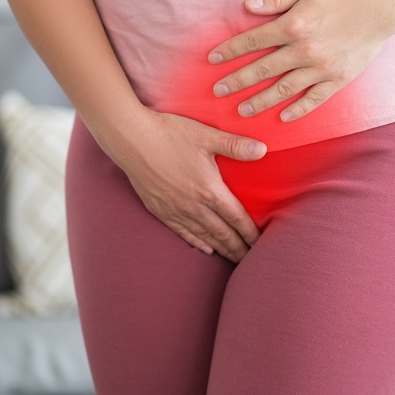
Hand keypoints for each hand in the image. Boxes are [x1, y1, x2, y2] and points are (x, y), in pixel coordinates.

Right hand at [109, 108, 267, 263]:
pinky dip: (197, 243)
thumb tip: (263, 150)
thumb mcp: (206, 136)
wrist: (131, 140)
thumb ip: (236, 146)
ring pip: (204, 237)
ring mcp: (176, 211)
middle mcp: (194, 206)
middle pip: (223, 234)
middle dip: (239, 248)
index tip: (261, 244)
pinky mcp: (160, 210)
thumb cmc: (170, 134)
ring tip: (234, 259)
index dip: (250, 234)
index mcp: (209, 190)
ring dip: (222, 249)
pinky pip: (183, 233)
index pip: (237, 218)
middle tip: (252, 260)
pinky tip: (206, 248)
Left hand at [207, 0, 394, 122]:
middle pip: (262, 69)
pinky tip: (283, 117)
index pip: (252, 41)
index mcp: (293, 26)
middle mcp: (304, 50)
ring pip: (284, 89)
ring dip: (261, 101)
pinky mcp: (338, 79)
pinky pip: (314, 99)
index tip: (213, 60)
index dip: (230, 51)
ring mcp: (321, 68)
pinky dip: (298, 109)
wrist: (383, 4)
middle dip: (237, 81)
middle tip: (218, 92)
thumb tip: (247, 7)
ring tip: (243, 110)